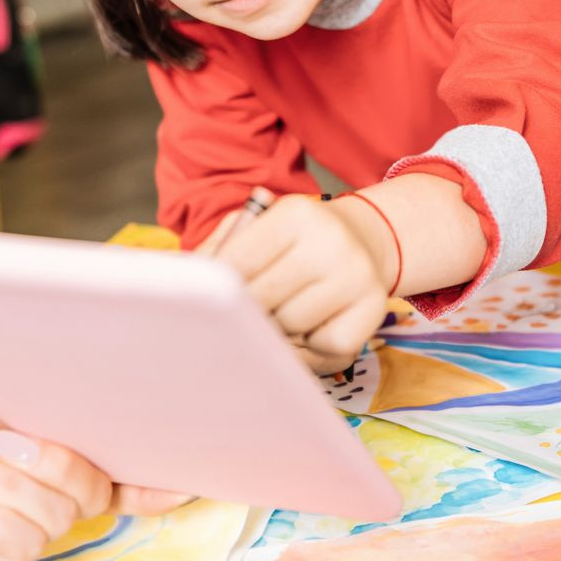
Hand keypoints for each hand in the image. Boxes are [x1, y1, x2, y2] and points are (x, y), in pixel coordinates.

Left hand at [210, 193, 392, 372]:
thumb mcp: (261, 229)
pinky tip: (317, 323)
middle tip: (256, 305)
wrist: (364, 241)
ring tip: (290, 310)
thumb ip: (221, 252)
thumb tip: (186, 283)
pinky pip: (325, 346)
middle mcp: (332, 241)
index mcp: (297, 214)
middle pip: (263, 299)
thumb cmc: (296, 243)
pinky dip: (315, 345)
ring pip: (292, 326)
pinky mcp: (374, 308)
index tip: (218, 298)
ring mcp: (357, 275)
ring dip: (282, 328)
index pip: (239, 263)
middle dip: (250, 310)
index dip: (221, 289)